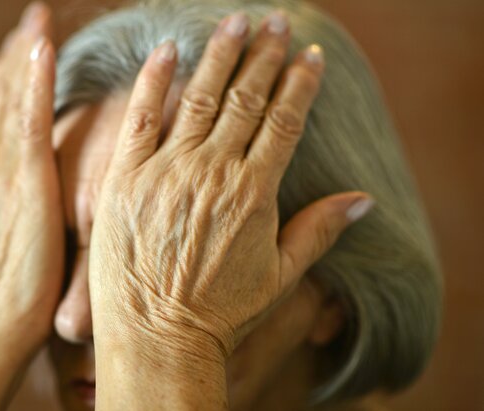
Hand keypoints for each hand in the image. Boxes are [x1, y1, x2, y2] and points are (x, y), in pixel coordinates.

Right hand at [0, 5, 61, 409]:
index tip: (20, 49)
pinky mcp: (26, 185)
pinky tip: (43, 48)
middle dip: (13, 56)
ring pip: (11, 100)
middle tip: (30, 20)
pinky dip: (34, 82)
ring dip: (24, 56)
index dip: (5, 80)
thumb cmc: (5, 297)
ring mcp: (1, 173)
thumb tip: (26, 196)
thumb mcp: (3, 242)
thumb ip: (12, 210)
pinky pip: (30, 122)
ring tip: (36, 20)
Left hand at [89, 11, 372, 366]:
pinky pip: (139, 119)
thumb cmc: (219, 313)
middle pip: (245, 101)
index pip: (284, 122)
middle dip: (264, 57)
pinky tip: (166, 50)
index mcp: (254, 193)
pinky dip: (152, 81)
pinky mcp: (124, 178)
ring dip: (219, 56)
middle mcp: (212, 172)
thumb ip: (319, 231)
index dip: (300, 85)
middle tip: (277, 22)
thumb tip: (364, 199)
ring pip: (197, 99)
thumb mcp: (280, 277)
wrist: (155, 338)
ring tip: (235, 22)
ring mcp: (166, 172)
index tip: (311, 56)